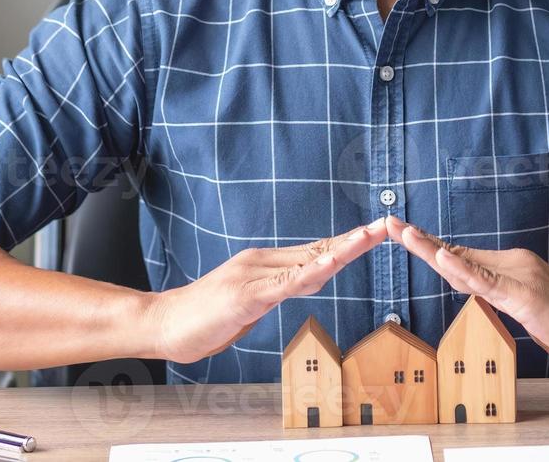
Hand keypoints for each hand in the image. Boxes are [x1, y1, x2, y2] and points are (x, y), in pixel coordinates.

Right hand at [145, 218, 387, 363]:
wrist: (161, 323)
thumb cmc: (203, 318)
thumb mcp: (249, 304)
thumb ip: (276, 290)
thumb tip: (305, 283)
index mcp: (266, 264)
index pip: (315, 250)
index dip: (347, 242)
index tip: (374, 232)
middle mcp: (263, 261)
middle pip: (319, 248)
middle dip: (356, 239)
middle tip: (387, 225)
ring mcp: (255, 276)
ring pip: (308, 260)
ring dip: (343, 248)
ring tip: (371, 236)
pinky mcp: (246, 295)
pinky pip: (285, 283)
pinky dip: (311, 272)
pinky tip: (332, 263)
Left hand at [385, 215, 548, 369]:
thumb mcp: (525, 307)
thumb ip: (498, 295)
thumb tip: (470, 286)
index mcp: (508, 267)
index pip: (461, 256)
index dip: (428, 246)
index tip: (401, 234)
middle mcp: (511, 264)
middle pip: (455, 253)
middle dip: (418, 240)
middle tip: (389, 223)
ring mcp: (517, 278)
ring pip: (466, 262)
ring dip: (431, 248)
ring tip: (403, 233)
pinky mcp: (524, 296)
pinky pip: (487, 282)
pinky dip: (462, 268)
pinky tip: (441, 257)